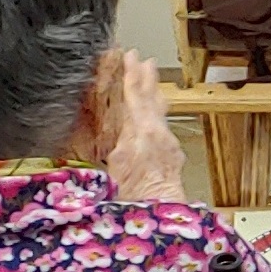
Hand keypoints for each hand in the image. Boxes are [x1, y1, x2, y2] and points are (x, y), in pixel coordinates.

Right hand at [87, 49, 184, 203]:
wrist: (160, 215)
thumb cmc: (131, 199)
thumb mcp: (107, 169)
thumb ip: (101, 145)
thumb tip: (96, 126)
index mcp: (138, 133)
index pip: (134, 96)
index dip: (130, 75)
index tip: (128, 55)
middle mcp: (155, 134)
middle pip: (149, 98)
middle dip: (144, 77)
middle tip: (141, 57)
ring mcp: (167, 143)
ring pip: (159, 110)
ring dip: (153, 90)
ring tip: (151, 71)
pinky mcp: (173, 154)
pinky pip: (164, 125)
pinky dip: (158, 112)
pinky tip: (156, 109)